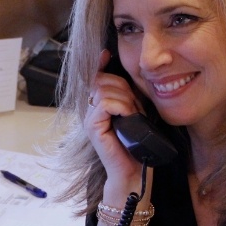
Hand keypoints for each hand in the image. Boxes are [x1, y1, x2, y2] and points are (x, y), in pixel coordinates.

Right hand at [85, 50, 144, 198]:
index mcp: (98, 105)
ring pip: (104, 89)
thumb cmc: (137, 145)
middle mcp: (90, 110)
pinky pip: (106, 103)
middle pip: (103, 80)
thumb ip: (128, 95)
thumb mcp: (135, 112)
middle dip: (124, 87)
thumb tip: (130, 73)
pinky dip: (121, 106)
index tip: (106, 54)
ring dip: (125, 98)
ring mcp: (89, 118)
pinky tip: (128, 116)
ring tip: (133, 115)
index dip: (100, 63)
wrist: (133, 172)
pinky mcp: (93, 127)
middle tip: (135, 107)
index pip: (95, 76)